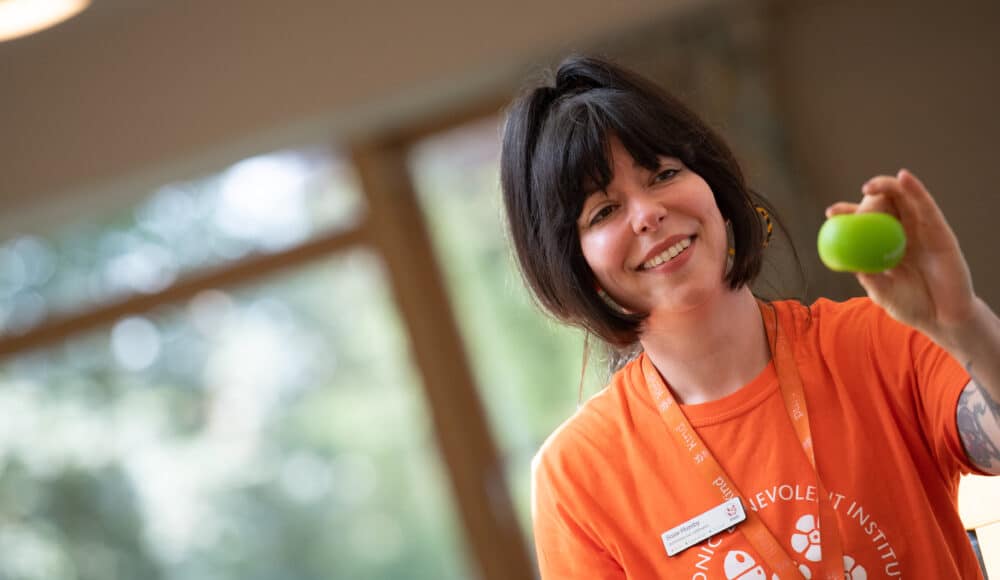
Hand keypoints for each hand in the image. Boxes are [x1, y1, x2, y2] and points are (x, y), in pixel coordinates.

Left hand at [825, 169, 975, 339]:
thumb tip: (849, 264)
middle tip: (848, 207)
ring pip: (903, 200)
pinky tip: (904, 177)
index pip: (863, 224)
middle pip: (883, 206)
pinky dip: (915, 189)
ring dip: (886, 187)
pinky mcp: (940, 231)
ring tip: (869, 187)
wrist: (943, 317)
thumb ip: (869, 278)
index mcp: (882, 246)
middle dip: (865, 199)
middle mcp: (901, 234)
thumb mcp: (883, 293)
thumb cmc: (910, 305)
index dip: (846, 215)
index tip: (830, 214)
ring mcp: (921, 231)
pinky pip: (927, 206)